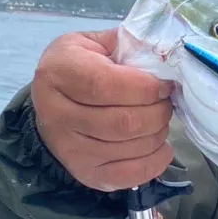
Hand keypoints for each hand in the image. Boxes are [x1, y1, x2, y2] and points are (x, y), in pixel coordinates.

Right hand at [31, 28, 173, 191]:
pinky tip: (159, 145)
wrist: (52, 107)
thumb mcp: (94, 44)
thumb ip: (127, 43)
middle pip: (124, 121)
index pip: (105, 85)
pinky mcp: (86, 173)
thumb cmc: (79, 69)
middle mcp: (57, 114)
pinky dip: (157, 160)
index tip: (164, 85)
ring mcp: (70, 150)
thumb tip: (165, 53)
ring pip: (131, 147)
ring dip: (159, 133)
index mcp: (58, 73)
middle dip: (158, 111)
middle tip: (165, 102)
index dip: (145, 86)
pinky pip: (132, 174)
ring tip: (158, 120)